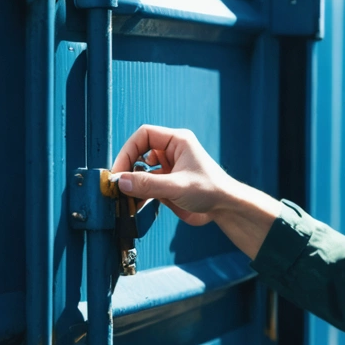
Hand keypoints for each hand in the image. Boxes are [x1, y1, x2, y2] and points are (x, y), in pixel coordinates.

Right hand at [111, 125, 235, 225]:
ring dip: (132, 182)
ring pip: (141, 170)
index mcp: (177, 141)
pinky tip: (135, 203)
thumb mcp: (176, 186)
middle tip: (119, 184)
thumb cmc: (211, 190)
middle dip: (128, 166)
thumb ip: (147, 184)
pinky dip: (138, 193)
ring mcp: (169, 168)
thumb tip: (120, 181)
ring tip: (125, 195)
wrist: (226, 208)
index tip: (119, 169)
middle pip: (139, 151)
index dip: (128, 150)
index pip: (144, 135)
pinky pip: (147, 185)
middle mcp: (172, 152)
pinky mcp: (167, 184)